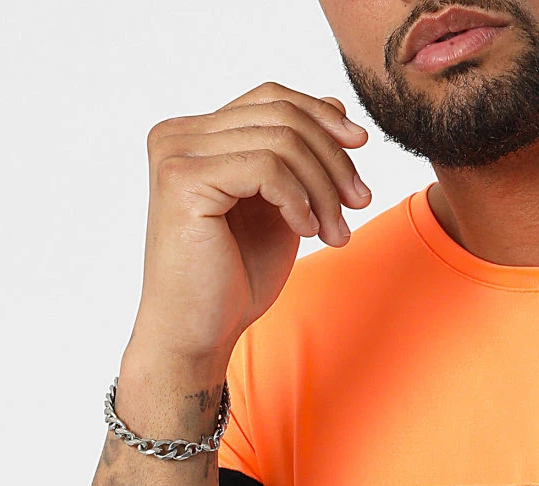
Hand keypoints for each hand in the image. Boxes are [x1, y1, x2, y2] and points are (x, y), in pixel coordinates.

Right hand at [129, 81, 371, 373]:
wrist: (198, 334)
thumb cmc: (235, 279)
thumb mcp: (283, 208)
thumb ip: (300, 160)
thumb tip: (335, 104)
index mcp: (198, 135)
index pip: (272, 98)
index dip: (322, 116)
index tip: (361, 147)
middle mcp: (180, 135)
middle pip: (283, 116)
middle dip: (334, 161)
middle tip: (358, 204)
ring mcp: (177, 154)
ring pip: (282, 142)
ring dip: (323, 189)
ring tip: (334, 232)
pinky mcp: (184, 180)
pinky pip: (266, 168)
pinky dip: (299, 200)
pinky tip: (304, 232)